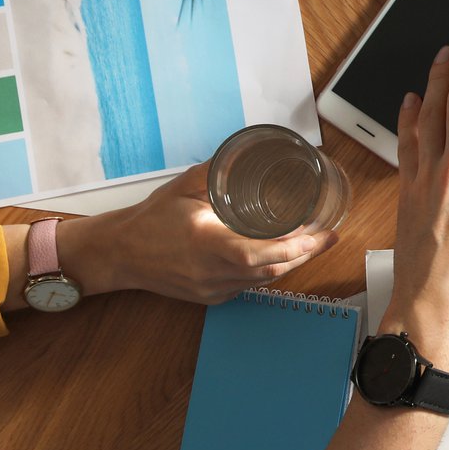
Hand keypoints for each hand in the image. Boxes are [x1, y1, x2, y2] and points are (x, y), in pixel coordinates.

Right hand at [56, 163, 335, 303]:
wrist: (119, 254)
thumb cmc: (150, 220)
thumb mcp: (185, 187)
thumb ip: (219, 171)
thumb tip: (248, 152)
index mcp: (206, 243)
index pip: (262, 253)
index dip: (299, 246)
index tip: (323, 233)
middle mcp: (211, 271)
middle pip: (272, 270)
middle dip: (307, 254)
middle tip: (328, 237)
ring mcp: (212, 288)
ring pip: (263, 281)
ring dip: (291, 264)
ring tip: (314, 245)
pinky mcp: (211, 297)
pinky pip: (249, 286)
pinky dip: (268, 272)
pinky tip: (282, 258)